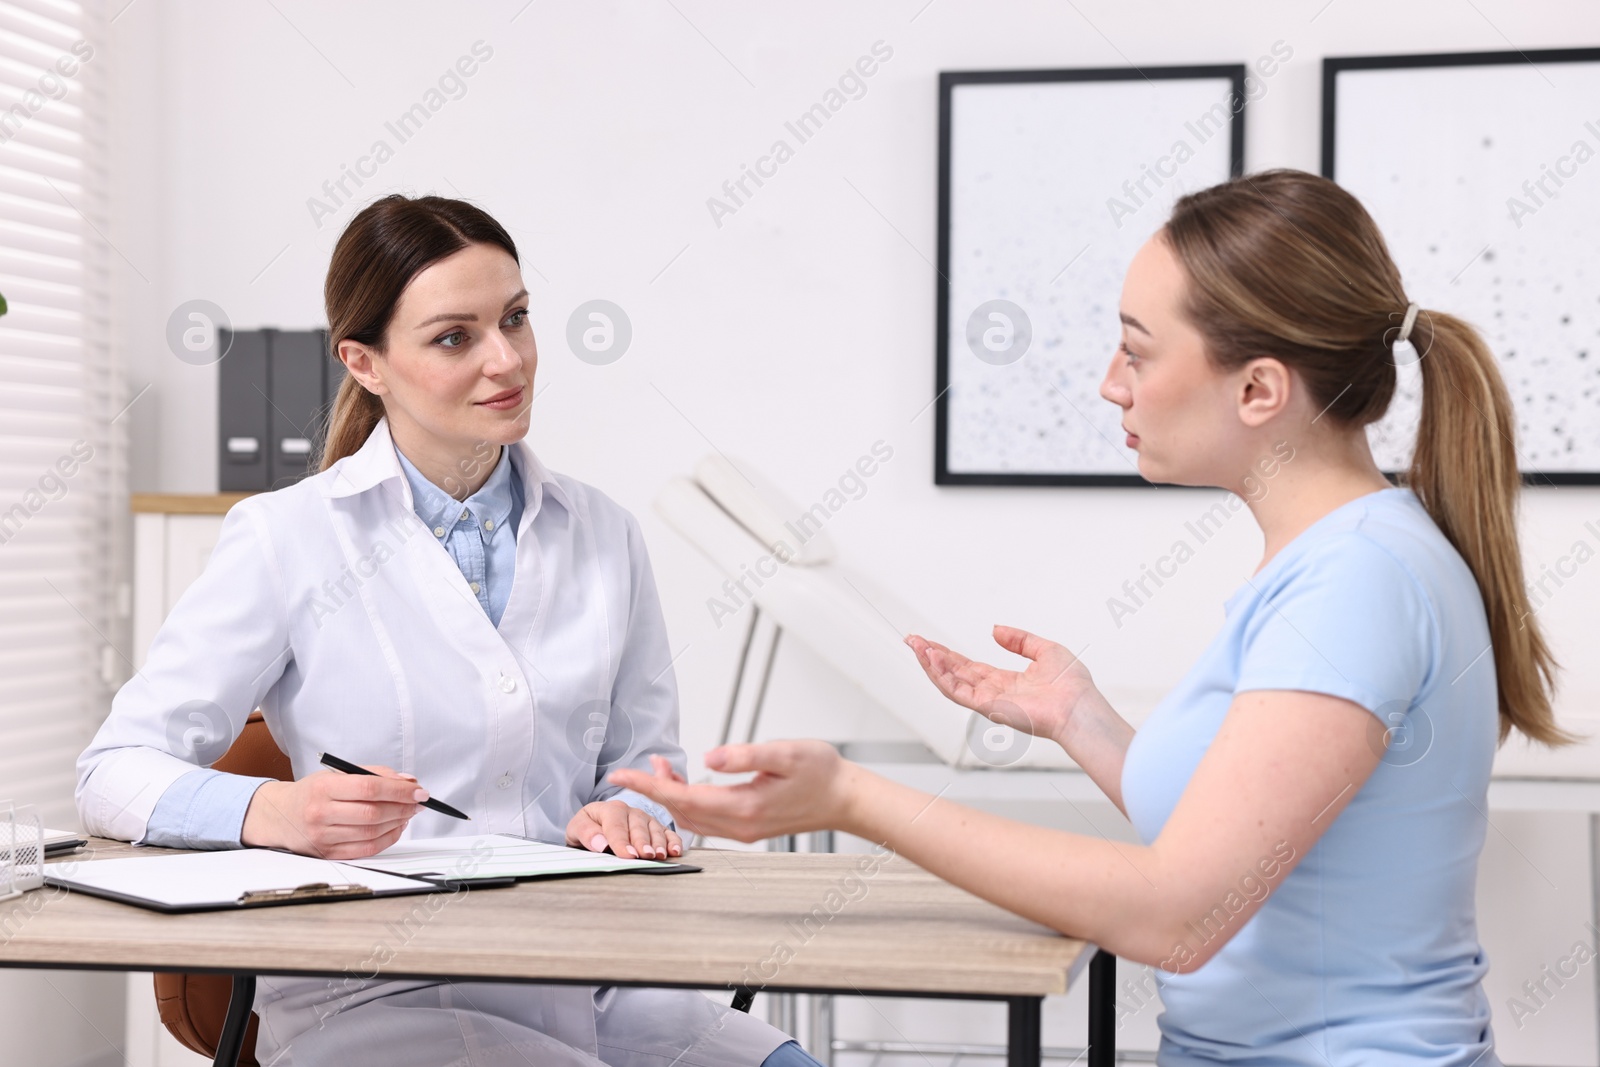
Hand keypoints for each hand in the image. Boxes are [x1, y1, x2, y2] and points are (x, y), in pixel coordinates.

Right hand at [240, 764, 424, 859]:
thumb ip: (373, 774)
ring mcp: (323, 837)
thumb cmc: (312, 792)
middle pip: (373, 813)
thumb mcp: (337, 774)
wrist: (278, 816)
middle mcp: (320, 813)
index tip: (419, 790)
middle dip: (403, 807)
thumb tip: (408, 782)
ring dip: (398, 823)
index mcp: (323, 787)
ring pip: (372, 833)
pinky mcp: (327, 854)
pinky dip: (387, 839)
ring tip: (408, 813)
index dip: (399, 790)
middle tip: (418, 802)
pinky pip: (366, 850)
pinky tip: (396, 828)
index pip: (369, 788)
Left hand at [567, 795, 682, 859]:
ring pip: (654, 829)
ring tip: (660, 855)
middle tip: (646, 855)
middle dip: (642, 842)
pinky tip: (675, 851)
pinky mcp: (655, 828)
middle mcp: (630, 811)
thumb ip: (585, 833)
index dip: (622, 841)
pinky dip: (672, 841)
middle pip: (638, 827)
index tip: (627, 855)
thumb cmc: (587, 828)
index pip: (616, 825)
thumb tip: (600, 843)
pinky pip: (666, 832)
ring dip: (658, 843)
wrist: (594, 826)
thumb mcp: (576, 829)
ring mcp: (644, 819)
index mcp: (610, 809)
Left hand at [608, 744, 855, 843]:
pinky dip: (688, 803)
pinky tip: (687, 783)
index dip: (649, 785)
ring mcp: (743, 830)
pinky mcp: (748, 826)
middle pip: (682, 811)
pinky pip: (707, 819)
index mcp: (744, 807)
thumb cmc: (821, 772)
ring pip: (692, 818)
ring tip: (659, 768)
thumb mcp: (786, 753)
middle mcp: (740, 825)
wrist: (845, 798)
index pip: (684, 798)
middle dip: (653, 790)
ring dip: (671, 796)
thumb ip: (746, 755)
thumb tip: (709, 759)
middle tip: (632, 768)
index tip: (621, 775)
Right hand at [905, 625, 1095, 745]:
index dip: (949, 654)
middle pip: (955, 673)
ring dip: (931, 665)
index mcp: (1007, 682)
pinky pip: (958, 692)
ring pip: (950, 683)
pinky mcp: (988, 708)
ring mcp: (989, 702)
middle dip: (932, 657)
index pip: (969, 667)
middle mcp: (994, 694)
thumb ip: (1019, 640)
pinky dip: (942, 676)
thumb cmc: (1072, 686)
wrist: (1080, 706)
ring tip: (916, 647)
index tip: (930, 642)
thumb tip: (995, 630)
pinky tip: (931, 660)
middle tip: (913, 640)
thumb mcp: (1045, 650)